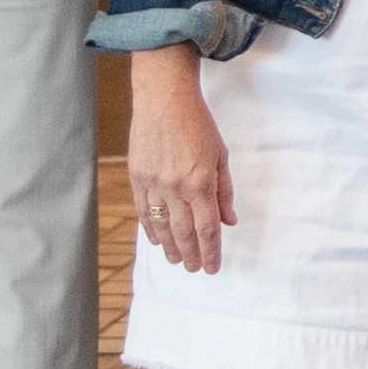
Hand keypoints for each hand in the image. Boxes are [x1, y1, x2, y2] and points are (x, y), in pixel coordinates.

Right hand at [129, 60, 231, 274]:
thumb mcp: (220, 155)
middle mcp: (176, 187)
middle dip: (191, 254)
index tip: (212, 267)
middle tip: (195, 269)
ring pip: (162, 226)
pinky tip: (157, 240)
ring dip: (170, 247)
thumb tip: (230, 221)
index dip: (211, 251)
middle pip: (184, 232)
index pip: (207, 227)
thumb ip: (224, 191)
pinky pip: (144, 210)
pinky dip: (150, 228)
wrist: (163, 99)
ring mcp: (153, 183)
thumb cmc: (198, 124)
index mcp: (200, 182)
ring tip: (177, 261)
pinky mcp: (137, 177)